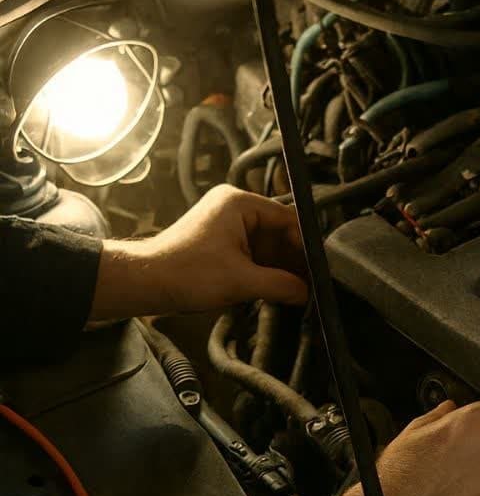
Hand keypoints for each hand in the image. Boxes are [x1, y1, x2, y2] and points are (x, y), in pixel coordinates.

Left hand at [90, 185, 307, 320]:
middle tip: (310, 285)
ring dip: (279, 268)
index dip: (305, 246)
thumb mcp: (242, 281)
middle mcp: (234, 207)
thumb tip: (307, 293)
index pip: (288, 219)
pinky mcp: (220, 242)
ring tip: (296, 291)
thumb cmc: (184, 273)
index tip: (318, 270)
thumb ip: (281, 285)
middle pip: (279, 233)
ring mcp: (226, 224)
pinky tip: (276, 289)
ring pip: (267, 246)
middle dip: (293, 260)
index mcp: (239, 203)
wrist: (145, 283)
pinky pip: (252, 253)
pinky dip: (264, 271)